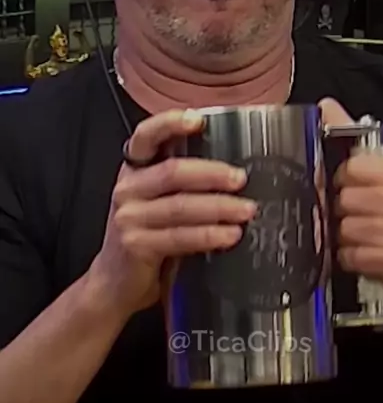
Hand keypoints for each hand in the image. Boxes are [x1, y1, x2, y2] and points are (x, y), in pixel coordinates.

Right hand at [89, 109, 256, 316]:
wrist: (114, 283)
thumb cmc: (148, 238)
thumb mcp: (158, 203)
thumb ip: (181, 184)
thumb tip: (236, 172)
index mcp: (134, 170)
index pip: (146, 135)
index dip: (170, 123)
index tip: (198, 119)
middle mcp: (127, 189)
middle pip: (173, 172)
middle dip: (212, 174)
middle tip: (241, 179)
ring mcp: (128, 218)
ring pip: (180, 206)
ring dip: (219, 207)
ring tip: (247, 211)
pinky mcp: (136, 246)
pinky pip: (179, 237)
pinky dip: (209, 235)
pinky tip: (229, 235)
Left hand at [319, 98, 382, 302]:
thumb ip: (353, 139)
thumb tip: (326, 106)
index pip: (353, 167)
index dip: (341, 179)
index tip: (345, 186)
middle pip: (346, 200)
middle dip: (340, 210)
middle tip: (350, 214)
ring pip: (346, 229)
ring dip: (343, 235)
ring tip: (357, 234)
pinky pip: (353, 255)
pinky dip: (350, 256)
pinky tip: (362, 252)